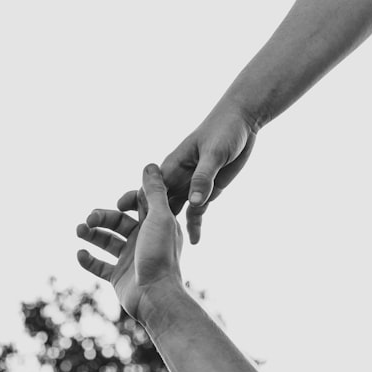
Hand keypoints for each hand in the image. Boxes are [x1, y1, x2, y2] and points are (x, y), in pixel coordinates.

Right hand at [77, 164, 183, 321]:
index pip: (138, 204)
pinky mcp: (118, 278)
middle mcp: (143, 240)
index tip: (119, 202)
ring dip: (91, 234)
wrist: (157, 296)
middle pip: (117, 222)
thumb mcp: (159, 218)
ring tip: (78, 230)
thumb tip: (151, 165)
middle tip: (87, 220)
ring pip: (106, 241)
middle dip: (101, 218)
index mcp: (156, 225)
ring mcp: (130, 260)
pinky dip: (88, 260)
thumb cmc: (160, 256)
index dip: (126, 200)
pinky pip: (99, 266)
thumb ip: (155, 192)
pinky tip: (80, 254)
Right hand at [116, 104, 256, 244]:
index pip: (151, 189)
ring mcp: (192, 185)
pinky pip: (197, 212)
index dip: (139, 205)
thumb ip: (204, 178)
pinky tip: (194, 242)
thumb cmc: (224, 130)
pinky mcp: (207, 191)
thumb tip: (194, 201)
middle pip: (157, 203)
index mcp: (174, 165)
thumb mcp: (214, 154)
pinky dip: (194, 226)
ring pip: (174, 210)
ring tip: (161, 249)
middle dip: (144, 220)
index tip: (130, 223)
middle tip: (137, 242)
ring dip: (168, 226)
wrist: (242, 122)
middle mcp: (179, 177)